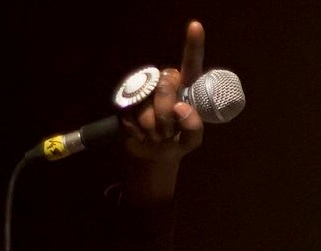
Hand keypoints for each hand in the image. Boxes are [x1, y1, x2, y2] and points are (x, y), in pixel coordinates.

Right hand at [120, 21, 206, 202]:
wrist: (152, 155)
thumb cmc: (177, 141)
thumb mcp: (191, 140)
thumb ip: (194, 128)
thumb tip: (181, 108)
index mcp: (186, 89)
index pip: (191, 64)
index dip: (194, 45)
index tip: (196, 26)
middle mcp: (165, 84)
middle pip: (166, 87)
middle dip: (168, 117)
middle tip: (169, 131)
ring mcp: (144, 91)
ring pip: (147, 107)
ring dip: (153, 129)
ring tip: (157, 135)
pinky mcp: (125, 101)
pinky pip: (130, 116)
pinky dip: (137, 131)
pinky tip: (142, 133)